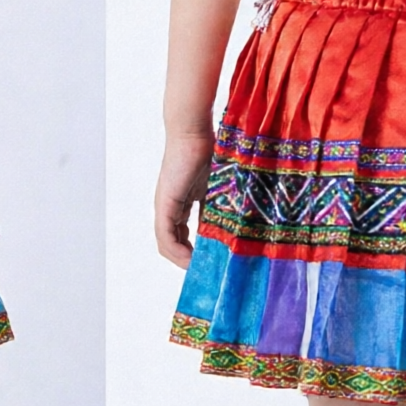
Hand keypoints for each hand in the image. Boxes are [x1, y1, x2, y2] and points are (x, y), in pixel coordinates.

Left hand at [155, 128, 214, 268]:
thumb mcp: (220, 186)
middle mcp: (170, 206)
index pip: (183, 234)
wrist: (195, 132)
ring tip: (201, 271)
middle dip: (189, 260)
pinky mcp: (165, 204)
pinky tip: (191, 260)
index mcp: (181, 202)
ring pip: (167, 243)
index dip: (194, 251)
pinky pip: (165, 236)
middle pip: (173, 243)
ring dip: (182, 260)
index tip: (211, 263)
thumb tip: (241, 227)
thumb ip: (223, 205)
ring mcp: (165, 205)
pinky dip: (177, 251)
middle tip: (207, 273)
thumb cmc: (210, 150)